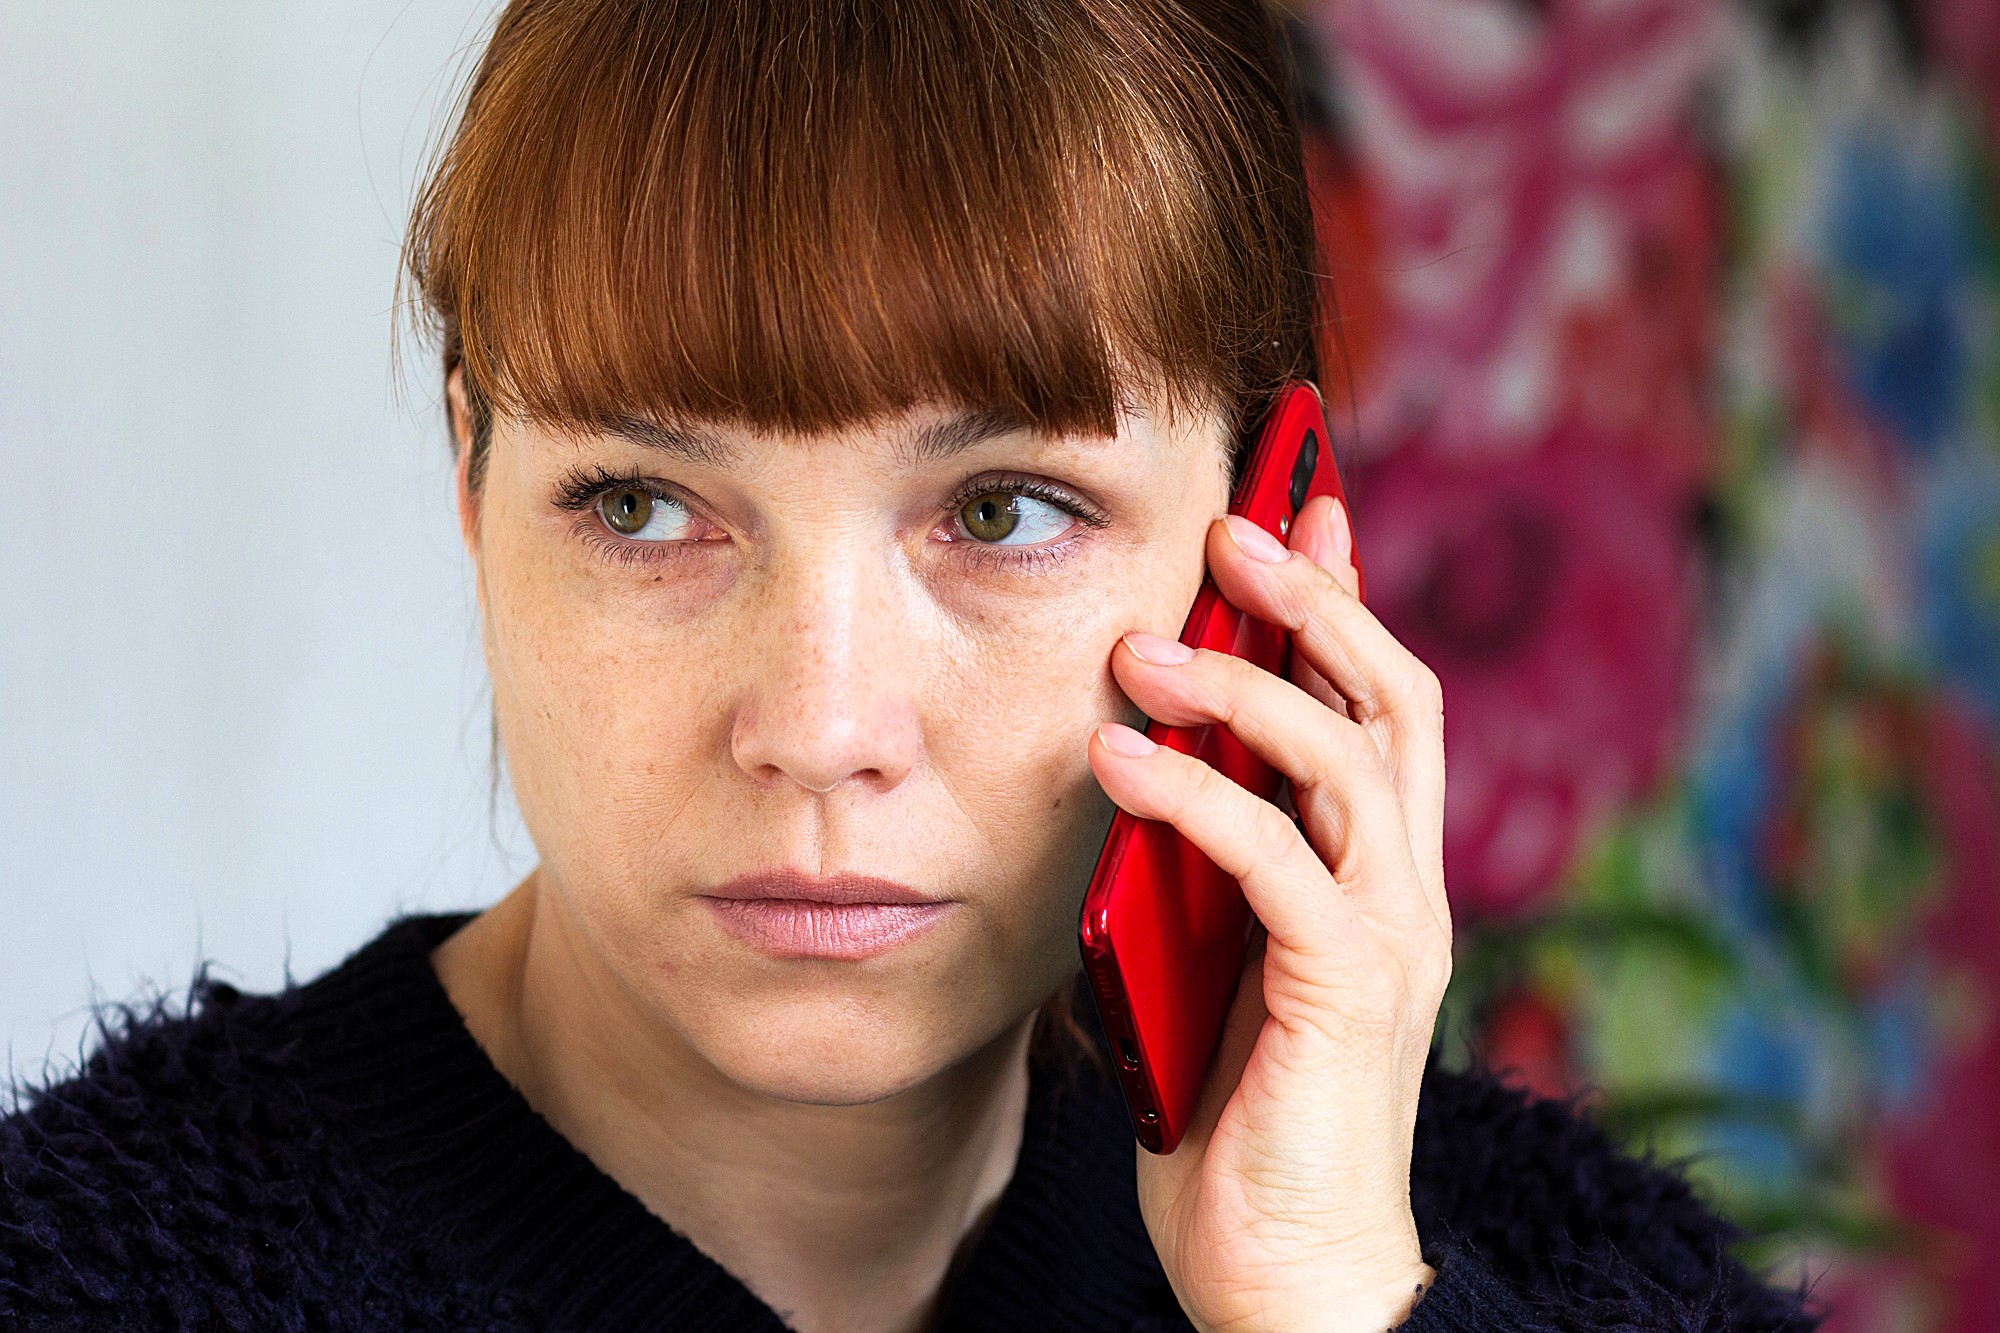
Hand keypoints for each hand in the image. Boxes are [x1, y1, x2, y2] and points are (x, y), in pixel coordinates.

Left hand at [1088, 495, 1451, 1332]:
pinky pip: (1278, 861)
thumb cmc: (1243, 1121)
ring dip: (1246, 685)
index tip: (1297, 510)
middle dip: (1317, 599)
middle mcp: (1405, 890)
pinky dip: (1199, 797)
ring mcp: (1389, 936)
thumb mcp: (1215, 962)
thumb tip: (1136, 771)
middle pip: (1389, 699)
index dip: (1346, 601)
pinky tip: (1121, 760)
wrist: (1292, 1277)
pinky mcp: (1350, 991)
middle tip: (1236, 526)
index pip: (1379, 706)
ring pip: (1348, 758)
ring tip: (1143, 647)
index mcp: (1376, 877)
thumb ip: (1204, 870)